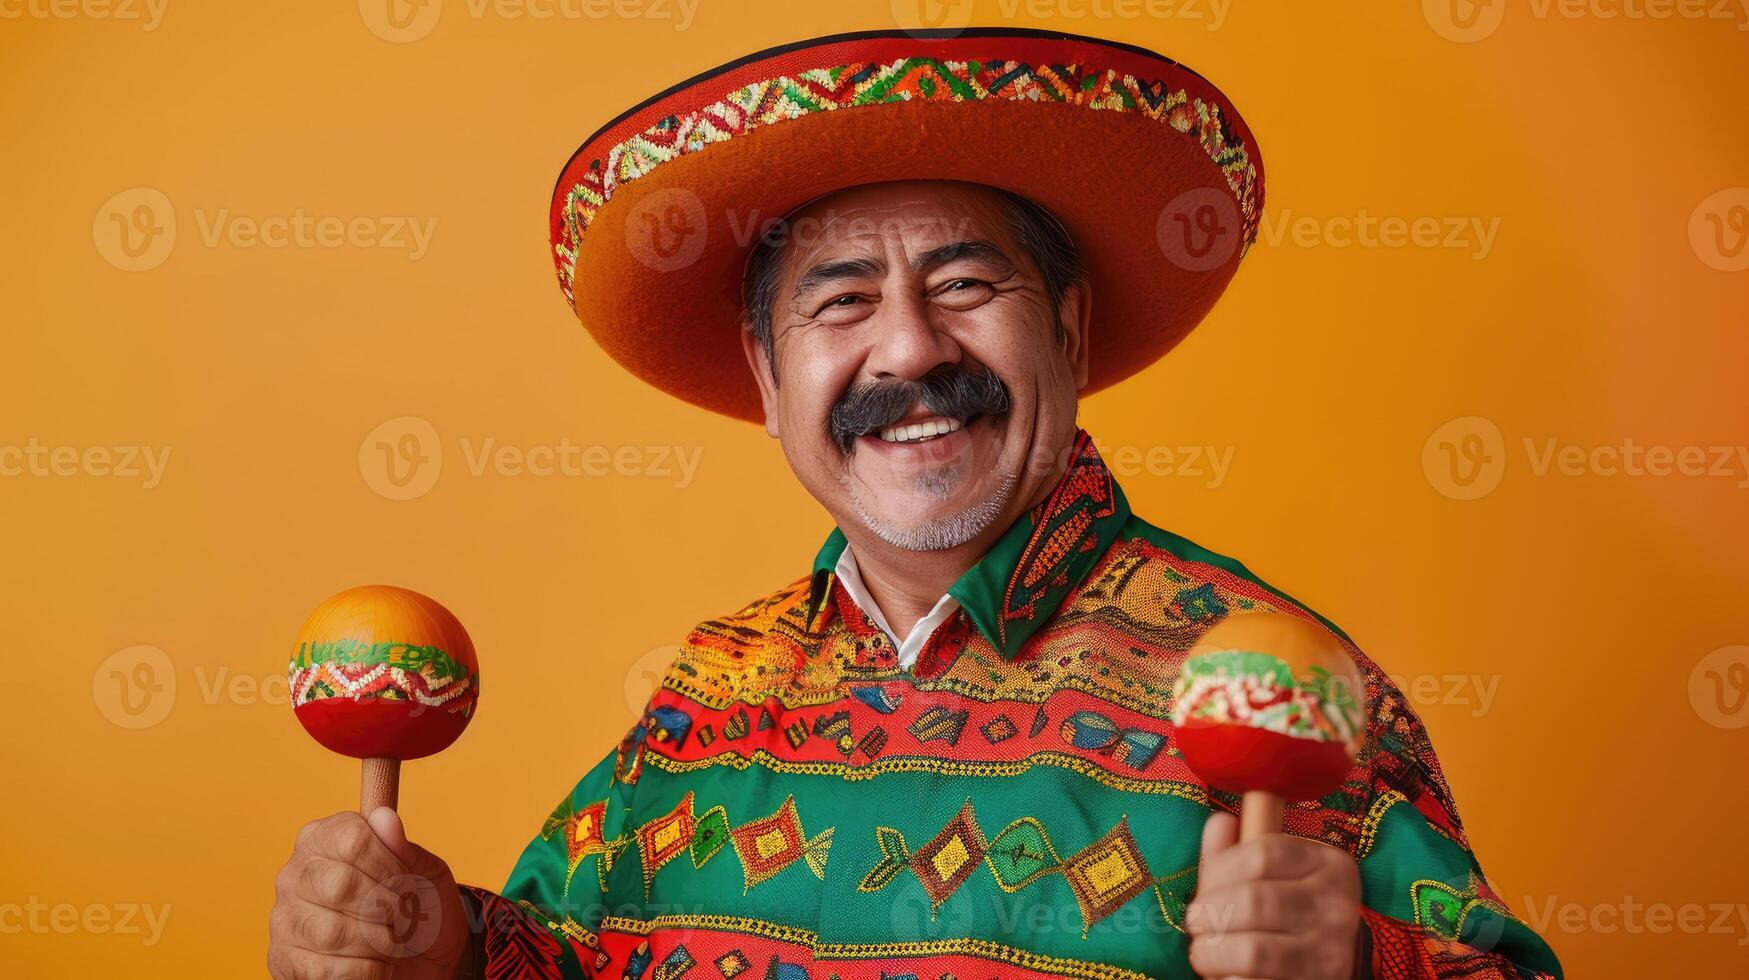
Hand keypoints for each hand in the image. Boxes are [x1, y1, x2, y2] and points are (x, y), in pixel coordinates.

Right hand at [268, 808, 473, 979]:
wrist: (421, 960)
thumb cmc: (417, 907)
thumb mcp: (424, 872)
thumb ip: (403, 848)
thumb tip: (383, 817)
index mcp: (324, 838)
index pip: (353, 840)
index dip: (390, 865)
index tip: (407, 882)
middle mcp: (295, 874)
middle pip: (341, 885)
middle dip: (385, 907)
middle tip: (401, 918)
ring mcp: (284, 919)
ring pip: (333, 932)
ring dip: (379, 943)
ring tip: (391, 944)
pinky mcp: (283, 961)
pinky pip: (326, 971)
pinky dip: (366, 972)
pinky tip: (375, 965)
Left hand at [1185, 812, 1363, 978]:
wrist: (1319, 972)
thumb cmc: (1284, 919)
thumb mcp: (1267, 878)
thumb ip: (1237, 853)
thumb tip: (1219, 822)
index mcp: (1329, 864)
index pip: (1263, 853)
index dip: (1218, 870)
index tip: (1202, 888)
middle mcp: (1338, 906)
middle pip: (1252, 900)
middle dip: (1208, 914)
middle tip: (1196, 924)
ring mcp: (1331, 952)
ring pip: (1251, 950)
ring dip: (1211, 952)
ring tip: (1203, 952)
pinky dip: (1228, 978)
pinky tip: (1225, 973)